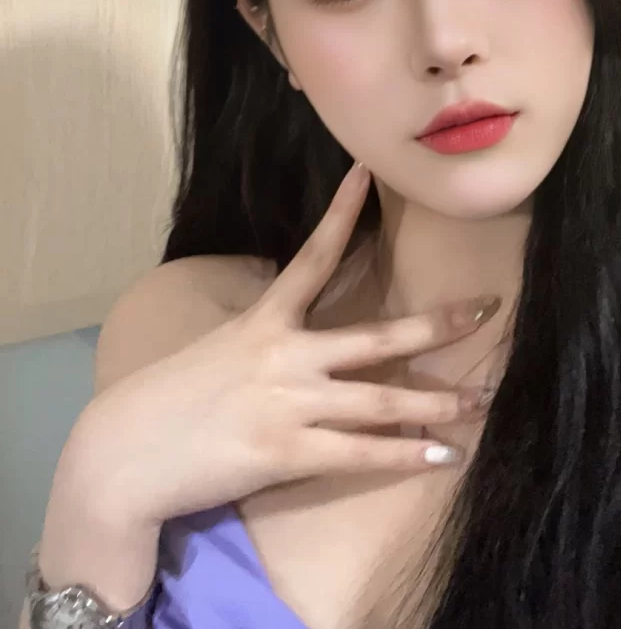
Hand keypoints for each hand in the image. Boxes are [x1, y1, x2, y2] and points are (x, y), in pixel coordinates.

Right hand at [68, 163, 500, 532]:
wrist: (122, 454)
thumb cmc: (166, 400)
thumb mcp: (216, 348)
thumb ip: (262, 336)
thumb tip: (298, 328)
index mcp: (264, 321)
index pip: (314, 256)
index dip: (344, 212)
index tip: (370, 172)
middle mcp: (285, 354)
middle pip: (377, 335)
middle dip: (439, 324)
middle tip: (489, 309)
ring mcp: (290, 403)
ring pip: (383, 399)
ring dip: (438, 401)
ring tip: (481, 401)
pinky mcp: (287, 451)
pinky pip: (363, 454)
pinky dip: (407, 456)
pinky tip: (446, 457)